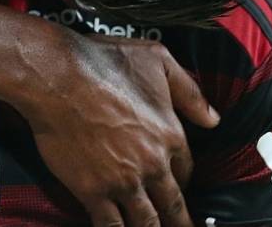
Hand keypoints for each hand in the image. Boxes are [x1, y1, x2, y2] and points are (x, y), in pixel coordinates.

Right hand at [15, 34, 219, 226]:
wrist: (58, 77)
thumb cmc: (103, 63)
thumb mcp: (158, 60)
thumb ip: (190, 91)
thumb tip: (213, 119)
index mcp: (171, 135)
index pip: (187, 171)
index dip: (182, 181)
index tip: (176, 187)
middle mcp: (153, 164)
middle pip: (173, 205)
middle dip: (179, 222)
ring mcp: (123, 182)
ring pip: (147, 222)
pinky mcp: (93, 191)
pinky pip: (110, 225)